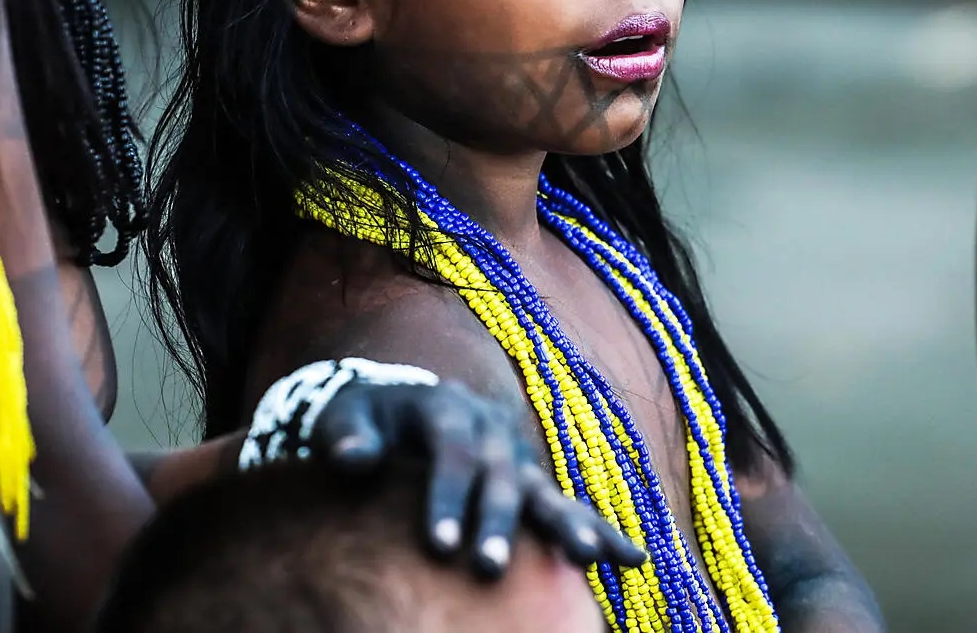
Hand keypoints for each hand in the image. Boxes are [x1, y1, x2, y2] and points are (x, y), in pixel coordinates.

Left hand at [310, 379, 645, 577]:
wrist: (398, 408)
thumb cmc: (365, 422)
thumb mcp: (345, 420)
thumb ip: (348, 439)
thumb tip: (351, 459)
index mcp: (446, 407)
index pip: (452, 452)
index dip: (448, 496)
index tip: (439, 544)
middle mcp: (490, 429)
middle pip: (501, 475)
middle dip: (499, 522)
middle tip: (488, 568)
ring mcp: (516, 457)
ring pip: (545, 491)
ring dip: (565, 525)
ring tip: (584, 559)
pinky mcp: (530, 484)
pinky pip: (567, 508)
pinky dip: (599, 531)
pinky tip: (630, 560)